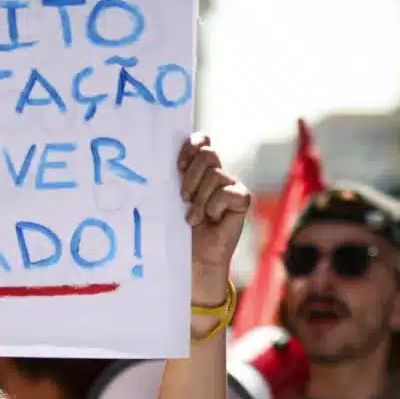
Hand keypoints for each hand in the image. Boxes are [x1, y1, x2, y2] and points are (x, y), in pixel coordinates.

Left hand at [178, 134, 250, 302]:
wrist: (194, 258)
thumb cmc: (178, 231)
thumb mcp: (171, 199)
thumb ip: (173, 177)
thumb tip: (157, 155)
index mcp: (198, 170)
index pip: (201, 140)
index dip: (191, 145)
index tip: (179, 166)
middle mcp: (216, 174)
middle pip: (208, 154)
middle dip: (192, 175)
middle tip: (183, 197)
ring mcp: (230, 186)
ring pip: (215, 175)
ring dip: (200, 199)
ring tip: (194, 218)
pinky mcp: (242, 199)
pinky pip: (228, 193)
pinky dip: (214, 207)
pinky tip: (211, 220)